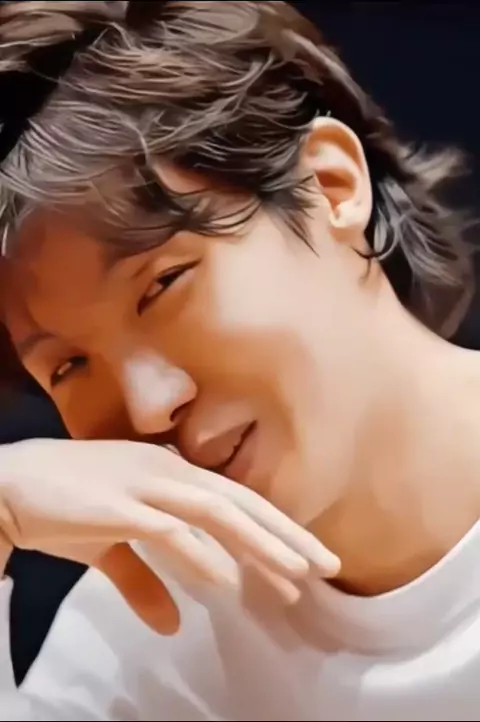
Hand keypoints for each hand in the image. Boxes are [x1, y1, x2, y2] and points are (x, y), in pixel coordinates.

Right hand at [0, 438, 339, 631]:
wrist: (8, 485)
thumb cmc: (62, 507)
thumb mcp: (110, 547)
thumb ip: (145, 582)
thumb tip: (174, 623)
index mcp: (169, 472)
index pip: (235, 499)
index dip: (274, 528)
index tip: (307, 559)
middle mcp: (166, 470)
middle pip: (240, 502)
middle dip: (286, 535)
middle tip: (327, 566)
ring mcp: (144, 484)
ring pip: (217, 512)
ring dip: (258, 546)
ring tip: (296, 577)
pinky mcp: (118, 505)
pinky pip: (170, 531)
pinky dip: (200, 557)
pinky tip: (226, 585)